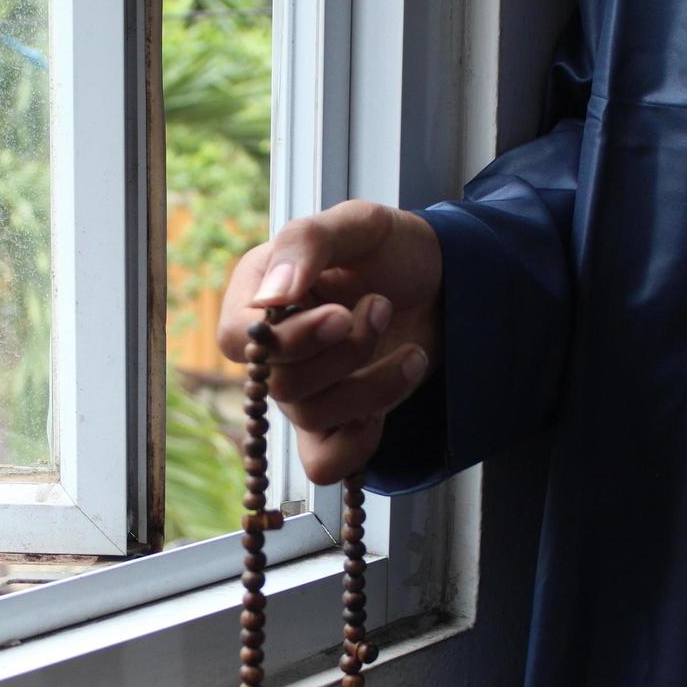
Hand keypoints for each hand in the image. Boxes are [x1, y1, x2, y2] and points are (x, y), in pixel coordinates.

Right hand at [217, 200, 441, 483]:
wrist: (447, 282)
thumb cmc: (393, 249)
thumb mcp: (358, 224)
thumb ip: (307, 243)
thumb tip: (270, 297)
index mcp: (261, 294)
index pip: (239, 341)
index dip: (288, 340)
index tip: (340, 314)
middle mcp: (275, 349)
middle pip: (282, 384)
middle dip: (346, 353)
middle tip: (381, 306)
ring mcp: (305, 391)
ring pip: (312, 418)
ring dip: (373, 386)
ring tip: (409, 348)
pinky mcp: (337, 422)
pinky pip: (324, 462)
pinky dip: (358, 445)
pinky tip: (386, 407)